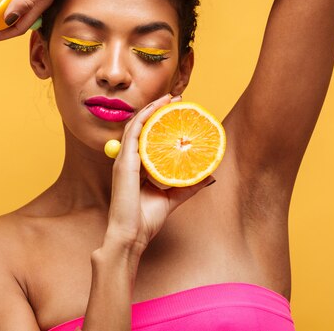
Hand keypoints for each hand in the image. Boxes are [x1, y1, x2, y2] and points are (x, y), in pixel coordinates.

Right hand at [106, 94, 215, 253]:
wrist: (131, 235)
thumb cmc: (146, 220)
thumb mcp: (173, 198)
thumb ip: (188, 185)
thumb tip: (209, 175)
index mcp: (137, 167)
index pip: (147, 137)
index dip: (159, 121)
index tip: (176, 110)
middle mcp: (128, 160)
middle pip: (142, 127)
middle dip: (158, 110)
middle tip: (175, 98)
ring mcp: (124, 160)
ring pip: (137, 125)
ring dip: (152, 109)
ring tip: (169, 98)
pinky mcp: (124, 162)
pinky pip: (133, 133)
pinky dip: (145, 118)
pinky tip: (157, 109)